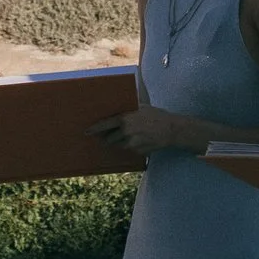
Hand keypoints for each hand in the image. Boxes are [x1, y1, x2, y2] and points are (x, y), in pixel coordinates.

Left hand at [86, 105, 204, 155]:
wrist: (172, 130)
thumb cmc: (156, 115)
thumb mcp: (141, 107)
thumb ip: (128, 109)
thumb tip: (115, 107)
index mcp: (125, 119)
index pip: (104, 125)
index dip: (94, 129)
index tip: (86, 132)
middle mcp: (126, 132)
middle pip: (109, 139)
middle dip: (107, 138)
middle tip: (105, 136)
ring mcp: (132, 143)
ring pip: (119, 145)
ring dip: (119, 142)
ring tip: (127, 136)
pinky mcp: (138, 151)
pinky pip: (130, 149)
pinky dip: (131, 146)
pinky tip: (140, 140)